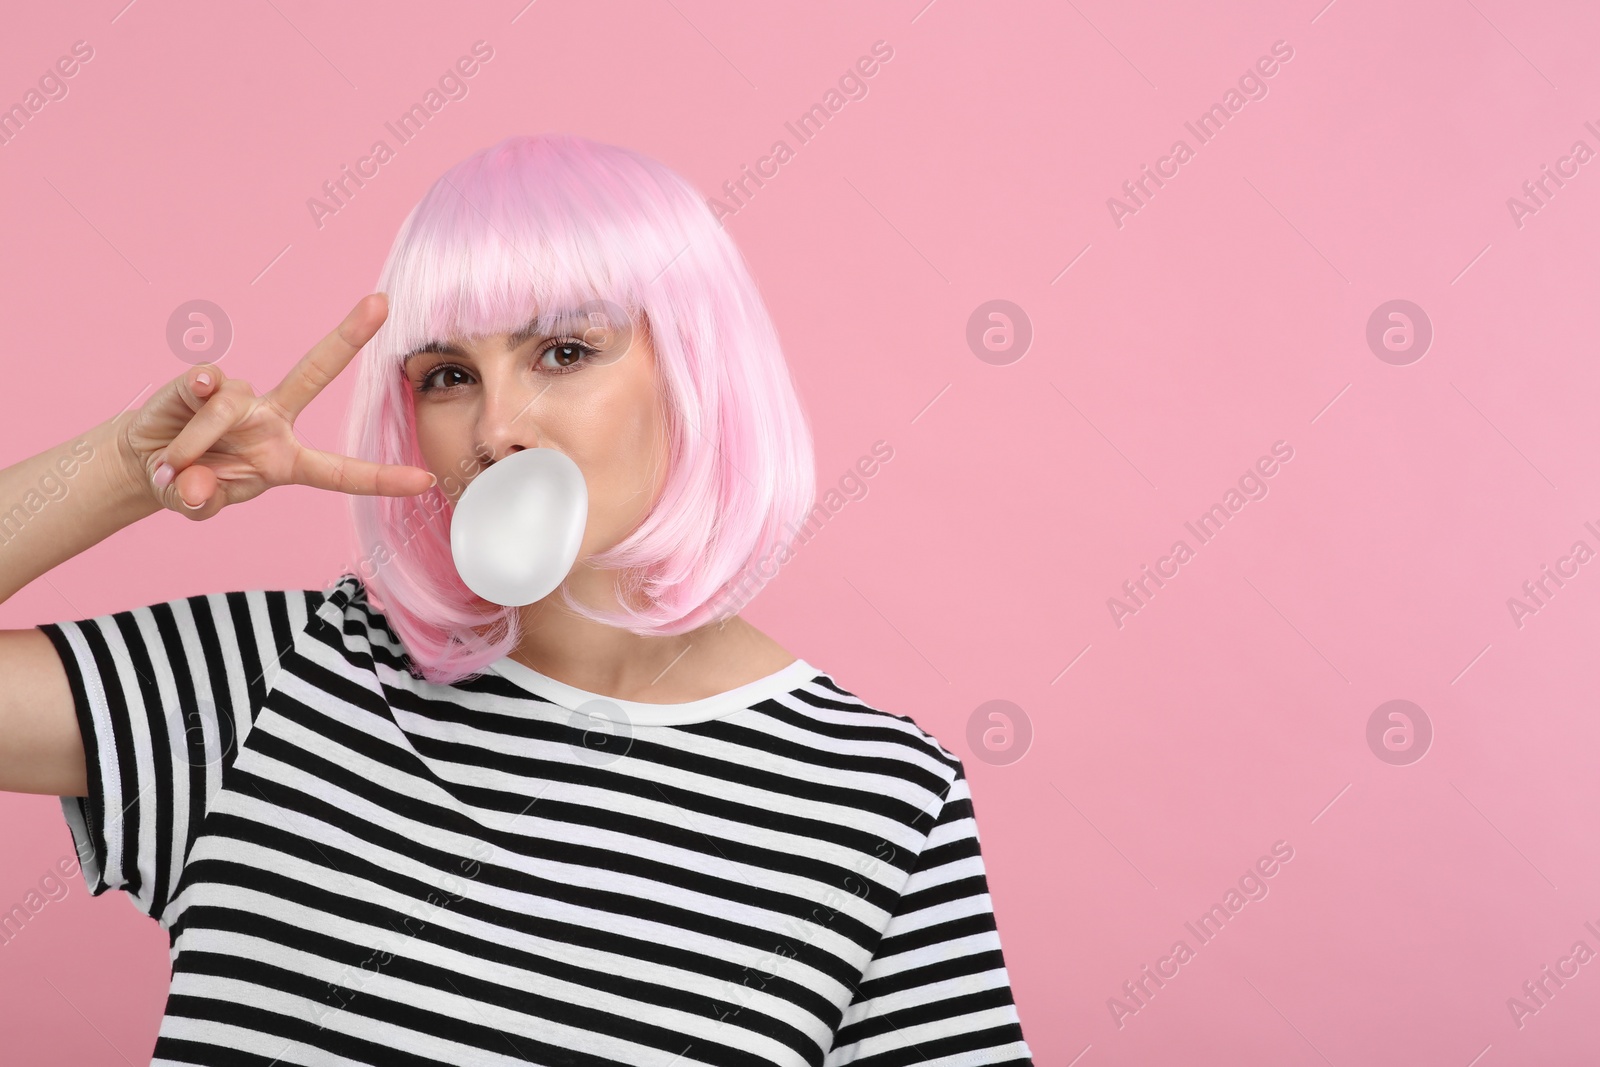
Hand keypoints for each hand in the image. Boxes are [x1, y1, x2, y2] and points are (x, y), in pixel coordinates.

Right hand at [119, 293, 433, 518]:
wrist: (144, 463)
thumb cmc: (187, 484)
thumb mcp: (198, 504)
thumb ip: (202, 502)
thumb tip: (195, 484)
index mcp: (287, 459)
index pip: (341, 472)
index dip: (382, 478)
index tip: (425, 480)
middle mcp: (273, 420)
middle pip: (316, 372)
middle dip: (349, 335)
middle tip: (382, 302)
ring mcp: (240, 397)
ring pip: (229, 408)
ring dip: (195, 444)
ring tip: (175, 466)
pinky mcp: (205, 381)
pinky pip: (202, 391)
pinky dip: (183, 423)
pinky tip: (170, 434)